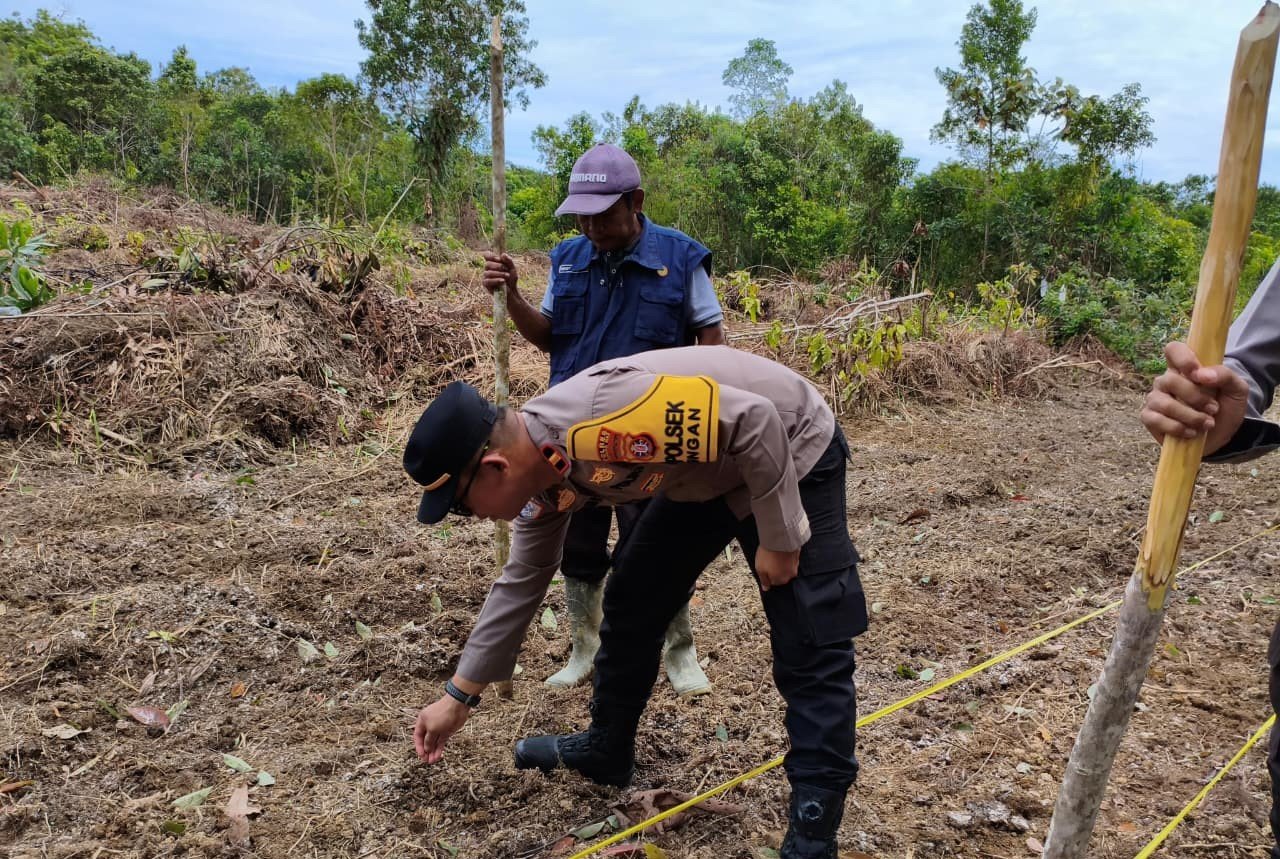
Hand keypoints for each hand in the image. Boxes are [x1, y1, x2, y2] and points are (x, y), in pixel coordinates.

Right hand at [413, 695, 470, 763]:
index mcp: (422, 721)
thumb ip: (428, 740)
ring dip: (433, 752)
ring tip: (432, 761)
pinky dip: (439, 749)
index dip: (419, 746)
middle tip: (427, 761)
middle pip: (426, 741)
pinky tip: (438, 756)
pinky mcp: (447, 731)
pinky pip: (441, 742)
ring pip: (434, 742)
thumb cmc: (442, 714)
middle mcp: (429, 725)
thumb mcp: (432, 728)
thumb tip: (426, 749)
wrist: (457, 706)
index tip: (421, 755)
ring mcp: (438, 729)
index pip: (417, 736)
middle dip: (426, 751)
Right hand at [482, 252, 517, 296]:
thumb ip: (509, 261)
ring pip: (488, 272)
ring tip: (507, 276)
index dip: (491, 256)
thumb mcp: (512, 269)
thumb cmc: (511, 279)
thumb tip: (503, 254)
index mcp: (493, 263)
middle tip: (506, 269)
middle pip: (487, 264)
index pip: (487, 256)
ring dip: (499, 274)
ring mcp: (486, 276)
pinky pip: (487, 281)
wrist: (512, 291)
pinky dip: (496, 280)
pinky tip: (503, 281)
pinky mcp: (485, 284)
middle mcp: (488, 269)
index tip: (498, 258)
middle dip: (498, 266)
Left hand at [754, 547, 799, 590]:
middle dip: (775, 570)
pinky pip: (790, 559)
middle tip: (768, 560)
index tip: (764, 566)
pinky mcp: (797, 556)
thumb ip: (764, 581)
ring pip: (786, 567)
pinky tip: (780, 551)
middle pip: (781, 575)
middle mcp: (790, 575)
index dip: (767, 574)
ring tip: (774, 555)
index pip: (773, 582)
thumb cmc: (769, 555)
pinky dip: (785, 557)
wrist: (780, 539)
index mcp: (781, 580)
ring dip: (780, 563)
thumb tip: (766, 589)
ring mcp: (795, 566)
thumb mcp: (760, 569)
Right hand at [1141, 341, 1249, 455]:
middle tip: (1213, 409)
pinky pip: (1155, 419)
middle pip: (1170, 380)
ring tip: (1206, 424)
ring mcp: (1156, 399)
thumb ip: (1225, 375)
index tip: (1198, 374)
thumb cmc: (1225, 408)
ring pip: (1163, 403)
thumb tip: (1202, 375)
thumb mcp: (1237, 389)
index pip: (1174, 349)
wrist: (1221, 435)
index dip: (1183, 359)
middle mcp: (1166, 381)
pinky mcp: (1149, 418)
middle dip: (1195, 397)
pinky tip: (1191, 432)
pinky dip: (1176, 428)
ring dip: (1189, 416)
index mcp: (1185, 368)